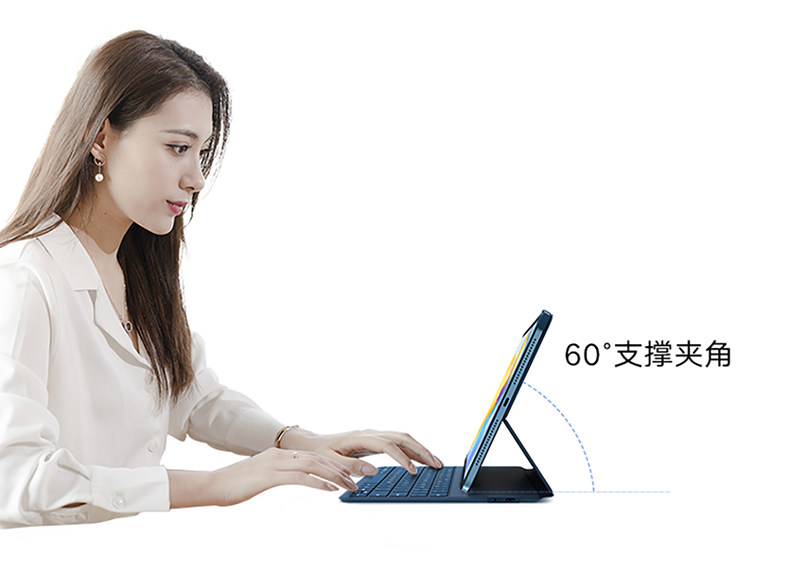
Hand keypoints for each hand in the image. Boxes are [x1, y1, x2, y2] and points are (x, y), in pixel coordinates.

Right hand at [207, 447, 358, 506]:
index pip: (313, 457)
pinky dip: (319, 482)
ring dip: (335, 476)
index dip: (333, 465)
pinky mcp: (270, 475)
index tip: (349, 474)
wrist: (211, 484)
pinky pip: (300, 477)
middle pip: (318, 459)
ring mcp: (275, 463)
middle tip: (358, 479)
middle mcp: (280, 455)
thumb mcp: (261, 477)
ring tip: (350, 485)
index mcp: (279, 454)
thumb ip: (277, 475)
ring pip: (313, 465)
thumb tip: (291, 478)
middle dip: (341, 469)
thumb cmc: (234, 484)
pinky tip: (331, 489)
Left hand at [279, 428, 442, 475]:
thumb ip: (351, 467)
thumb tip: (373, 472)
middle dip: (422, 450)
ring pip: (403, 437)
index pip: (388, 446)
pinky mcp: (375, 440)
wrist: (312, 444)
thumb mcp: (331, 462)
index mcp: (361, 438)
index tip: (414, 472)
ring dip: (421, 449)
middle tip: (438, 464)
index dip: (403, 458)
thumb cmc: (320, 454)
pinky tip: (421, 459)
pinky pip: (399, 442)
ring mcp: (374, 435)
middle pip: (402, 437)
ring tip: (436, 462)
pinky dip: (413, 449)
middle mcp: (370, 433)